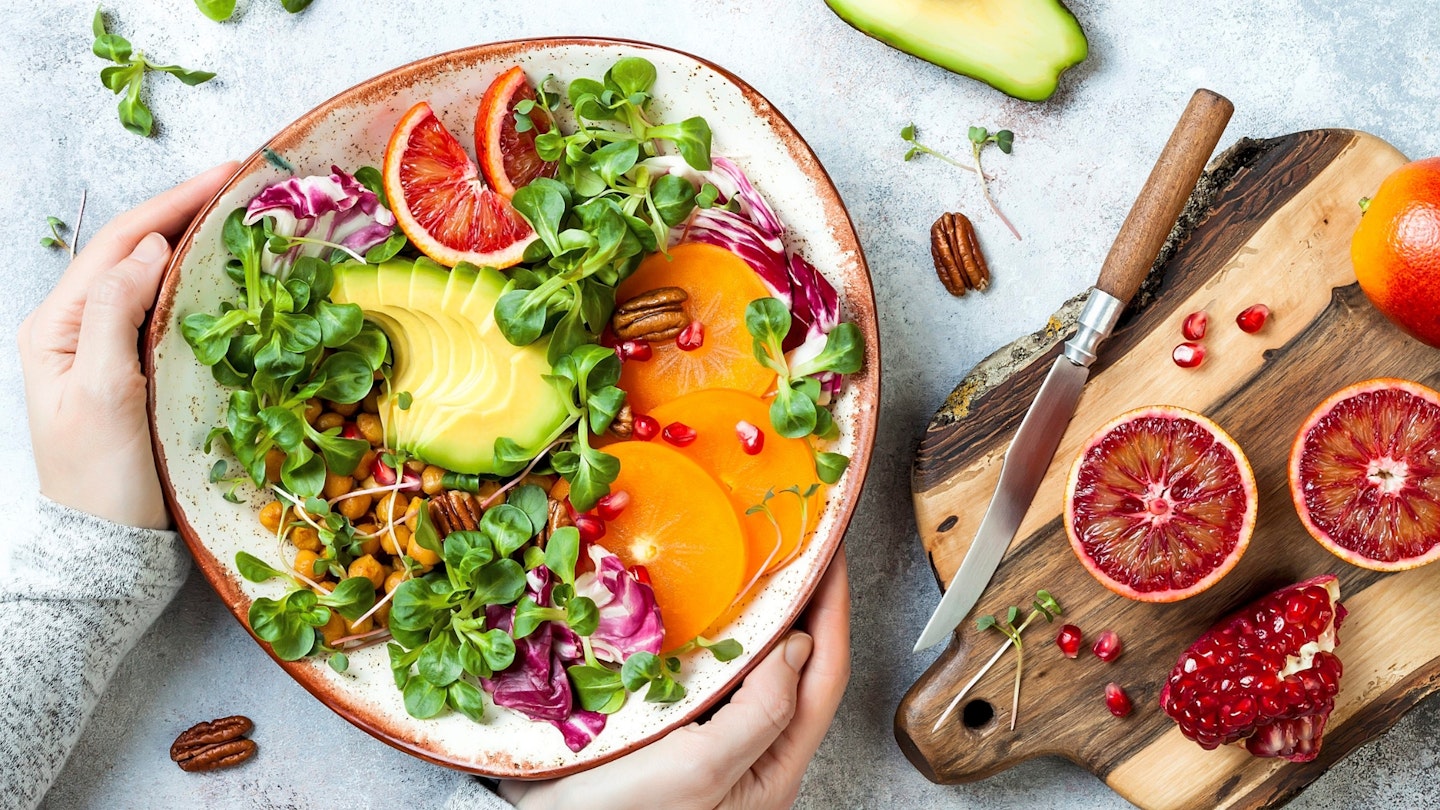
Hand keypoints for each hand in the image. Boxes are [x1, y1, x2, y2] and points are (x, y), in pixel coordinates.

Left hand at [19, 163, 237, 529]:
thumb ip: (115, 315)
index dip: (173, 202)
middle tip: (246, 185)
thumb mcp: (102, 395)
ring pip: (157, 277)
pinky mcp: (142, 370)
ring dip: (200, 242)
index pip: (120, 243)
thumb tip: (149, 249)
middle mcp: (80, 327)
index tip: (226, 174)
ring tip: (247, 217)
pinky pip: (173, 311)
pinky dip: (205, 285)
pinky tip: (234, 276)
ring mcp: (112, 348)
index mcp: (58, 324)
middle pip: (137, 250)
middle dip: (189, 210)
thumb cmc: (101, 480)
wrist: (110, 546)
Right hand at [501, 546, 850, 809]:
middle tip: (794, 547)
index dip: (832, 609)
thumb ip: (763, 712)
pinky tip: (699, 607)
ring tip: (755, 565)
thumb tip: (798, 646)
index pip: (824, 674)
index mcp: (773, 769)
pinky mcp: (674, 732)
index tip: (829, 553)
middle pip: (797, 669)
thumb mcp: (700, 770)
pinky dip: (712, 636)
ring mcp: (713, 744)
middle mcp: (751, 755)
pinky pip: (709, 675)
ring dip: (758, 617)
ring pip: (753, 669)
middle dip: (801, 606)